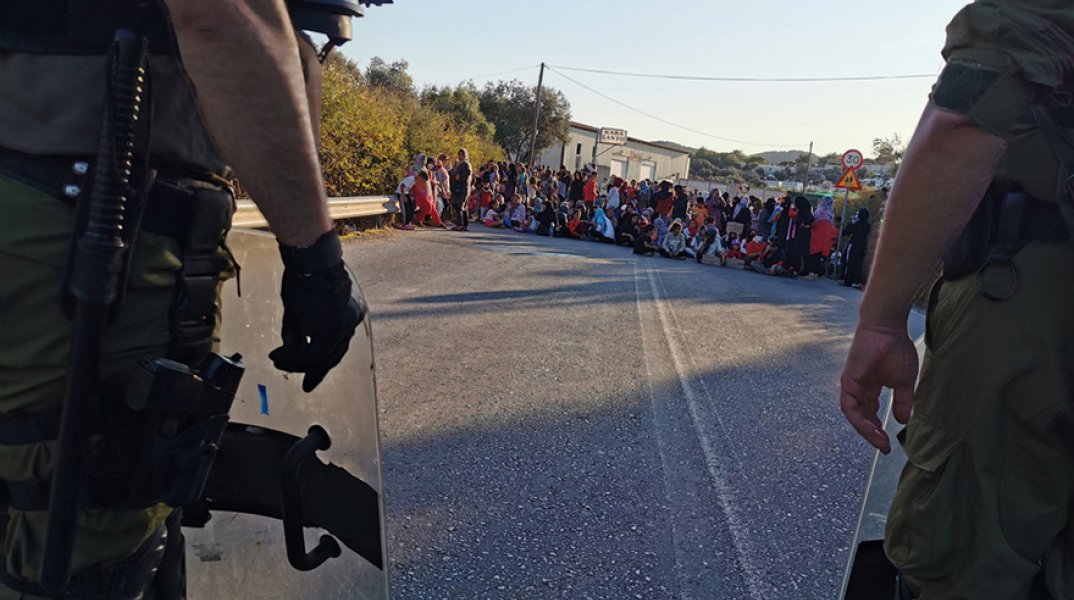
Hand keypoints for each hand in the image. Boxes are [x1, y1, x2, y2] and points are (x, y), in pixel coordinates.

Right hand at [269, 231, 363, 391]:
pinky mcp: (332, 329)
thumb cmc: (304, 274)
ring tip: (278, 361)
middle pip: (333, 355)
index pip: (337, 344)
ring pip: (321, 357)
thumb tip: (291, 349)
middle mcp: (350, 321)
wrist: (310, 260)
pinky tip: (279, 356)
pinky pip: (311, 353)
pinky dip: (294, 358)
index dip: (323, 361)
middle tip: (306, 386)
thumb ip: (297, 330)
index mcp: (347, 312)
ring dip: (297, 363)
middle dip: (316, 371)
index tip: (312, 374)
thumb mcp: (298, 306)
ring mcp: (343, 326)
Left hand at [839, 321, 917, 453]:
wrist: (887, 328)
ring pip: (855, 415)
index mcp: (871, 386)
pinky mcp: (847, 381)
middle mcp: (859, 388)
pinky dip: (859, 420)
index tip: (889, 443)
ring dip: (866, 430)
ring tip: (880, 442)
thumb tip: (903, 421)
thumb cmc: (896, 348)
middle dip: (873, 433)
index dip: (879, 428)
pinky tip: (871, 429)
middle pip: (862, 416)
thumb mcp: (904, 382)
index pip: (871, 412)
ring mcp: (852, 385)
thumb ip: (903, 402)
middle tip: (884, 447)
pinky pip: (850, 407)